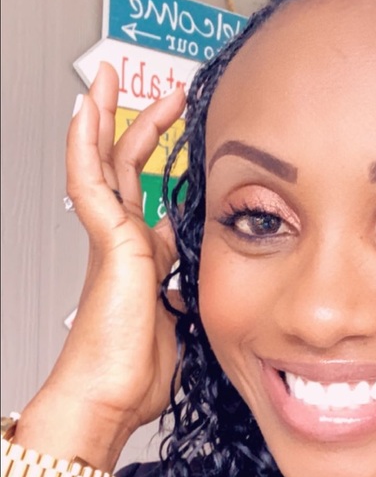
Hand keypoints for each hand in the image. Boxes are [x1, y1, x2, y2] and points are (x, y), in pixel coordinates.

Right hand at [37, 62, 185, 443]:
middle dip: (144, 128)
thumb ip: (187, 291)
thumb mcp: (181, 318)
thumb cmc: (139, 369)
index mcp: (146, 257)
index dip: (166, 165)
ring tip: (111, 80)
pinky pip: (88, 181)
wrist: (114, 396)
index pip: (152, 196)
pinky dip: (83, 145)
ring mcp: (112, 239)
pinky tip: (85, 112)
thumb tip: (191, 283)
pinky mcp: (106, 241)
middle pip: (129, 169)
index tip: (186, 141)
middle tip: (165, 96)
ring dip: (107, 120)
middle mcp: (126, 241)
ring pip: (104, 164)